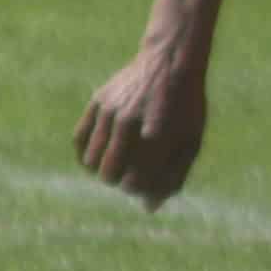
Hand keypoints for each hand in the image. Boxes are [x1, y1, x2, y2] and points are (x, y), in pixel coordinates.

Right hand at [74, 44, 208, 207]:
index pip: (135, 181)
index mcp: (158, 135)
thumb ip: (174, 176)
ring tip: (116, 166)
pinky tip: (97, 157)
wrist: (171, 62)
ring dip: (102, 170)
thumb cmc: (185, 107)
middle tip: (128, 176)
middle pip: (109, 173)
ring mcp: (111, 111)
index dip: (138, 189)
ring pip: (91, 160)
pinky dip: (86, 154)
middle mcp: (131, 123)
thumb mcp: (191, 141)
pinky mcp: (98, 102)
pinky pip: (80, 139)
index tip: (143, 184)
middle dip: (118, 182)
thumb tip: (149, 208)